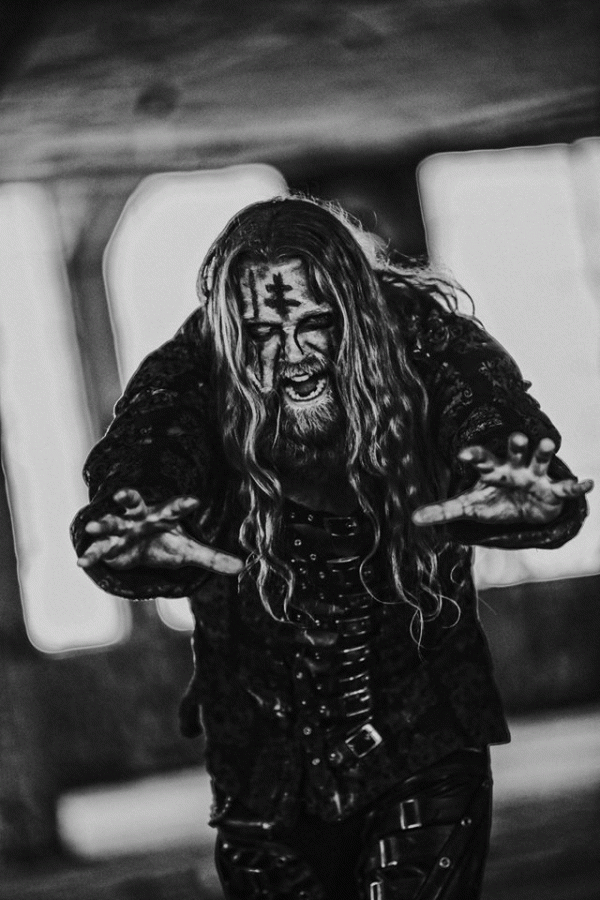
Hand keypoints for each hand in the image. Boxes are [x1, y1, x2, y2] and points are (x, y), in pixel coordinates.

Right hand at [77, 488, 243, 574]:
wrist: (137, 546)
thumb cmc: (164, 542)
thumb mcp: (189, 550)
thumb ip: (212, 557)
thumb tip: (243, 566)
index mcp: (161, 516)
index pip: (174, 508)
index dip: (182, 504)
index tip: (194, 500)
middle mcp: (139, 518)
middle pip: (134, 505)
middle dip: (127, 498)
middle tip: (122, 493)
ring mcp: (122, 531)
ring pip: (111, 523)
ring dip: (102, 524)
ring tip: (93, 526)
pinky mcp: (110, 547)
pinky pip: (99, 550)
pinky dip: (90, 555)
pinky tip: (80, 562)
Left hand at [412, 434, 593, 527]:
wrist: (525, 510)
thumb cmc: (495, 502)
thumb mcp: (469, 506)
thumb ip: (443, 511)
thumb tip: (413, 519)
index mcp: (492, 470)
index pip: (481, 459)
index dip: (474, 456)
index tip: (463, 454)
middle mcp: (514, 467)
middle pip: (514, 452)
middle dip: (516, 444)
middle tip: (516, 437)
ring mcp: (535, 477)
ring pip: (540, 460)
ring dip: (544, 452)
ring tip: (547, 443)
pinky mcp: (552, 491)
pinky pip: (565, 488)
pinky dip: (577, 486)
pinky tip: (588, 482)